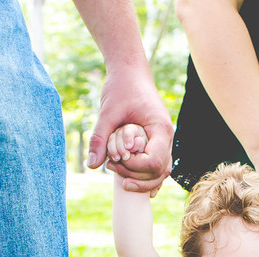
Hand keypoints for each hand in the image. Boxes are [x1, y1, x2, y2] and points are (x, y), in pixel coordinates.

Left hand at [88, 70, 172, 194]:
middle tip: (112, 167)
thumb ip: (100, 138)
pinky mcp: (156, 142)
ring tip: (120, 178)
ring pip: (161, 172)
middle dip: (136, 177)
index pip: (155, 162)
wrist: (130, 72)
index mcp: (160, 129)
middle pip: (160, 172)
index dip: (135, 168)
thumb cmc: (121, 88)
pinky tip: (130, 181)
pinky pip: (157, 166)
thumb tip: (92, 165)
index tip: (115, 160)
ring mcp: (163, 141)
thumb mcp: (107, 113)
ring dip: (142, 180)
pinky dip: (145, 176)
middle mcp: (166, 138)